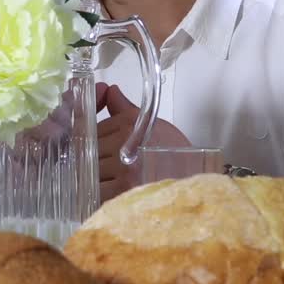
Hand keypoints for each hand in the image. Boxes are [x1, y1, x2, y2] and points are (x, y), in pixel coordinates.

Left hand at [95, 82, 190, 201]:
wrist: (194, 177)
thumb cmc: (174, 152)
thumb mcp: (151, 124)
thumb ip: (124, 109)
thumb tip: (110, 91)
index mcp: (129, 123)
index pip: (96, 127)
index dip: (95, 137)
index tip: (101, 147)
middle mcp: (123, 143)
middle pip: (89, 149)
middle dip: (92, 156)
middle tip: (107, 165)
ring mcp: (122, 168)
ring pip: (89, 169)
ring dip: (93, 175)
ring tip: (108, 180)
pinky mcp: (122, 191)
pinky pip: (96, 190)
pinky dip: (99, 192)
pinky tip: (109, 192)